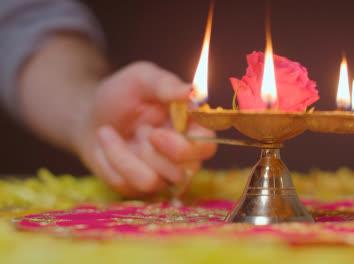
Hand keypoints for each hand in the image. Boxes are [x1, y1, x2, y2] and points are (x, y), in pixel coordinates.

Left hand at [75, 61, 216, 196]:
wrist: (90, 114)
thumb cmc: (123, 94)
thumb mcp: (141, 78)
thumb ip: (166, 84)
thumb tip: (193, 91)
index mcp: (191, 128)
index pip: (207, 147)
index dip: (186, 147)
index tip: (156, 134)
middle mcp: (182, 156)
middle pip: (185, 172)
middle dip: (153, 154)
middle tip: (139, 130)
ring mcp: (161, 174)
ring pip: (153, 181)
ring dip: (126, 155)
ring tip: (117, 132)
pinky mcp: (138, 186)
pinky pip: (127, 184)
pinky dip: (110, 159)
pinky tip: (106, 143)